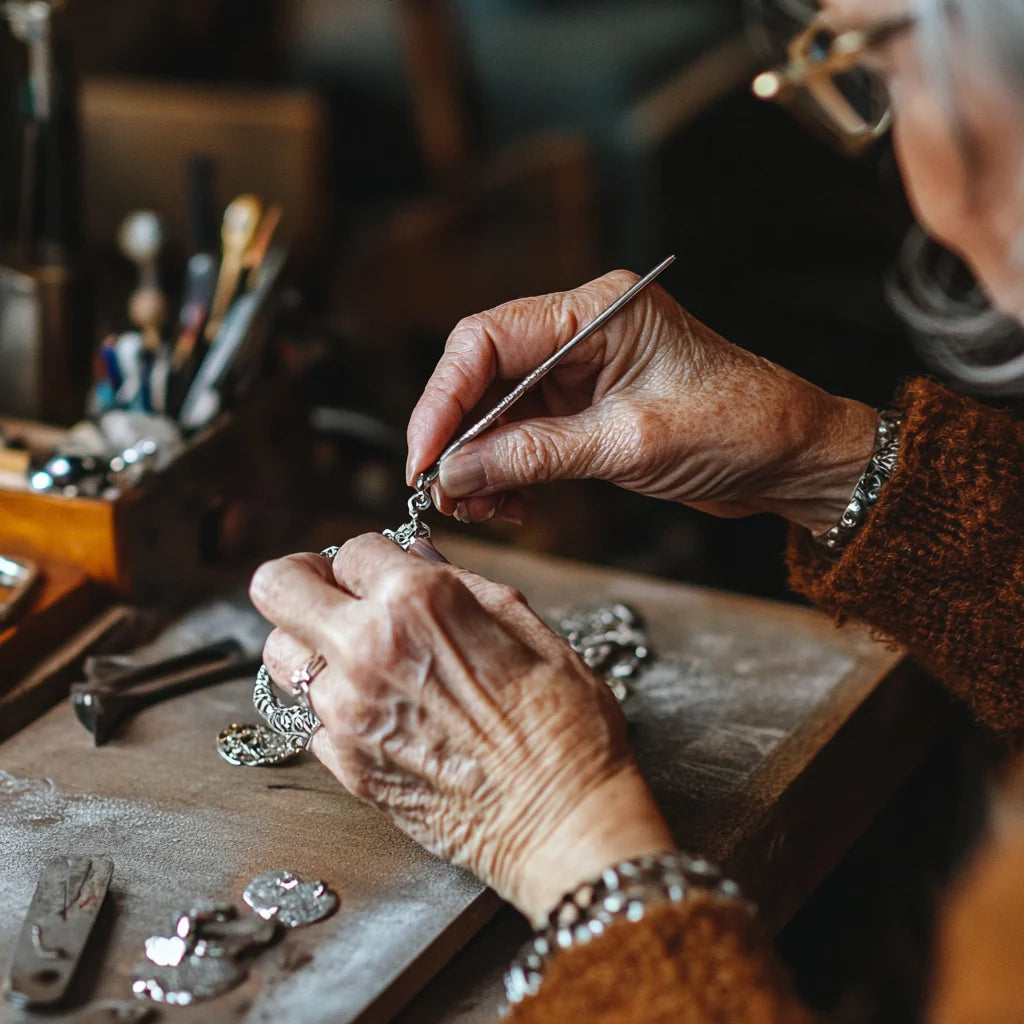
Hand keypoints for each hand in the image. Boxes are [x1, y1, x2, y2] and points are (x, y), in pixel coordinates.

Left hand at [250, 535, 673, 922]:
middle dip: (303, 581)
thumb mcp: (523, 622)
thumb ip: (458, 581)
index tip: (383, 573)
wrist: (562, 819)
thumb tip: (415, 557)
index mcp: (417, 601)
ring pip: (280, 655)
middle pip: (276, 588)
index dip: (371, 559)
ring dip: (311, 646)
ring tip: (356, 658)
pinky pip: (310, 717)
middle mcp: (366, 648)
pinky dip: (334, 708)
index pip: (352, 548)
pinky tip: (382, 714)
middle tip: (334, 595)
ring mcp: (346, 712)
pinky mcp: (343, 765)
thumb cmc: (561, 719)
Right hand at [407, 270, 876, 534]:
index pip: (487, 339)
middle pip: (485, 376)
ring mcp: (584, 373)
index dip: (444, 397)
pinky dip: (510, 471)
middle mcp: (582, 333)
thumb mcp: (629, 443)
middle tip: (444, 491)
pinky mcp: (590, 410)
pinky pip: (527, 437)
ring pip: (501, 412)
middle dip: (460, 437)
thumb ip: (535, 454)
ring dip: (481, 461)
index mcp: (595, 312)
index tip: (426, 455)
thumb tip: (455, 469)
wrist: (796, 458)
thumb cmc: (739, 426)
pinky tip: (509, 503)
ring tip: (479, 507)